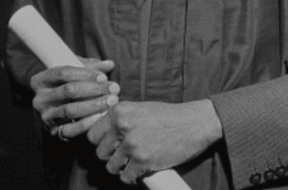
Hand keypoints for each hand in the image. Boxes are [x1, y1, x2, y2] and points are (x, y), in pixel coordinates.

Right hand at [29, 58, 118, 139]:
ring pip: (70, 110)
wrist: (53, 111)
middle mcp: (39, 98)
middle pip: (68, 91)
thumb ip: (89, 67)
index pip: (63, 73)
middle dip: (94, 89)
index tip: (103, 76)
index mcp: (39, 80)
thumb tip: (109, 64)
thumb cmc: (65, 86)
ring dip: (94, 105)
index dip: (85, 74)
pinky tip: (103, 116)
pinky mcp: (53, 131)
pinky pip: (72, 128)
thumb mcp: (72, 73)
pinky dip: (88, 123)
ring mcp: (45, 115)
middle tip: (114, 88)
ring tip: (112, 101)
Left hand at [87, 99, 222, 184]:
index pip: (93, 134)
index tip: (110, 146)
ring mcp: (132, 145)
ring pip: (111, 166)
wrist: (195, 123)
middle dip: (110, 156)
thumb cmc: (168, 116)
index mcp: (117, 112)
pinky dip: (131, 177)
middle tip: (122, 156)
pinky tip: (138, 173)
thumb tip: (104, 132)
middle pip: (99, 152)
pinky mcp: (143, 161)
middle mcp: (121, 127)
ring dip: (120, 168)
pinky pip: (126, 176)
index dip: (100, 143)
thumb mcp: (138, 109)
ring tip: (131, 164)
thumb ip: (120, 119)